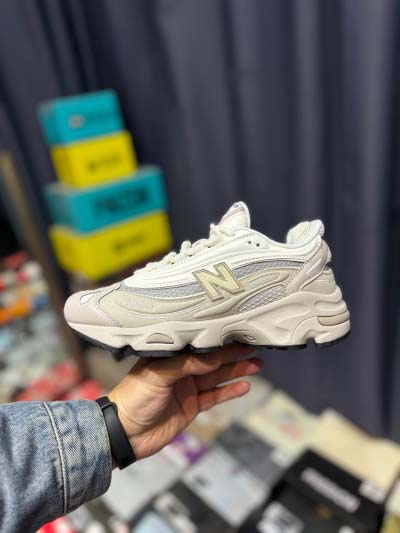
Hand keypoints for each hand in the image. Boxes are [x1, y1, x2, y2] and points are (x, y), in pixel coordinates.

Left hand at [108, 344, 261, 459]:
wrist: (124, 433)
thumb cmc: (134, 397)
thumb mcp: (157, 374)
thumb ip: (186, 365)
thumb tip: (215, 357)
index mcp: (169, 356)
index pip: (197, 344)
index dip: (217, 339)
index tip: (236, 332)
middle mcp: (181, 370)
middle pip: (212, 360)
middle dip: (233, 354)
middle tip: (255, 347)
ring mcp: (188, 388)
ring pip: (217, 377)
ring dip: (236, 371)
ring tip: (257, 364)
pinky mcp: (192, 406)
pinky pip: (214, 397)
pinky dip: (229, 392)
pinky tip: (245, 386)